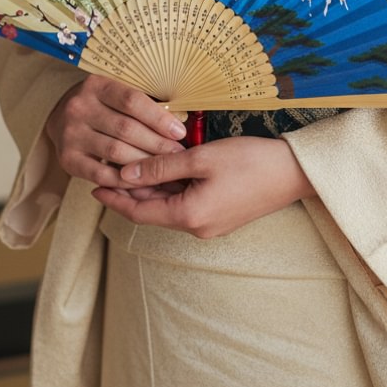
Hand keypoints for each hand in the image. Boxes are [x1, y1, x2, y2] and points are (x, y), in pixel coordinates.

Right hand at [46, 75, 185, 189]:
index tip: (179, 132)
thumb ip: (143, 103)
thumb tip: (180, 120)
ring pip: (116, 152)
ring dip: (145, 162)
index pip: (132, 101)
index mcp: (95, 85)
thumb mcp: (116, 93)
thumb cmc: (101, 105)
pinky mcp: (67, 159)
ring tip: (166, 167)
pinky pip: (101, 174)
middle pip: (126, 129)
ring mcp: (71, 134)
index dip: (159, 118)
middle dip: (157, 143)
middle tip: (178, 154)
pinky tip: (143, 181)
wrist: (59, 118)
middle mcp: (79, 108)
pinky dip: (125, 179)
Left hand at [91, 136, 315, 237]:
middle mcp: (197, 228)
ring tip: (128, 168)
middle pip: (151, 211)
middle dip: (128, 193)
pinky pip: (185, 204)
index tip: (92, 186)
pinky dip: (169, 189)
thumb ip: (161, 166)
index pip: (138, 212)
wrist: (294, 173)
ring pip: (168, 206)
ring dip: (149, 189)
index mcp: (188, 216)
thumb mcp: (201, 158)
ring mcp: (210, 224)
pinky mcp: (220, 216)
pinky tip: (162, 171)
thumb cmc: (251, 161)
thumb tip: (127, 174)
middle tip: (105, 172)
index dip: (114, 199)